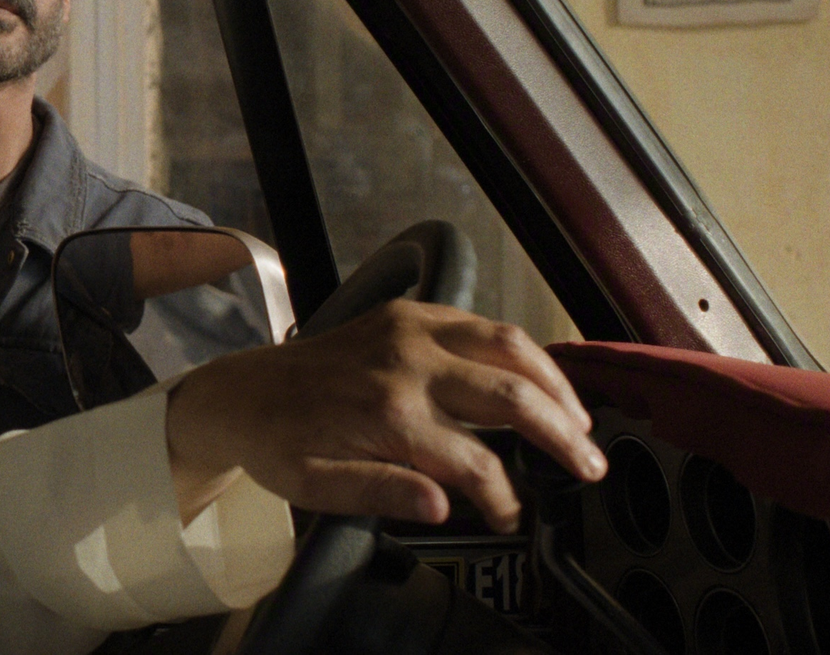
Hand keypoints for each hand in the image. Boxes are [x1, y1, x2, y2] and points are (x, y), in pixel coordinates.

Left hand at [163, 300, 605, 532]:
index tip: (510, 517)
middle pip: (511, 394)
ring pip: (509, 344)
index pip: (475, 462)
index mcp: (386, 413)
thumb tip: (443, 504)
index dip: (504, 496)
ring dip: (556, 384)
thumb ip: (382, 492)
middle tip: (590, 465)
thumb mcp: (316, 486)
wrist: (239, 392)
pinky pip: (482, 323)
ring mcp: (410, 329)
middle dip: (562, 433)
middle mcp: (406, 363)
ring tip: (580, 422)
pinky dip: (522, 352)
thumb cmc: (278, 442)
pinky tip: (538, 380)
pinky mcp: (407, 312)